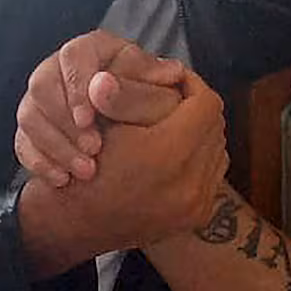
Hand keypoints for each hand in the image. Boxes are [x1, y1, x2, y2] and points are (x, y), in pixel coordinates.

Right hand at [14, 29, 185, 185]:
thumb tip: (111, 83)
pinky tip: (62, 179)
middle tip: (93, 151)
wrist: (145, 127)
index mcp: (93, 48)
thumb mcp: (158, 92)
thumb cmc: (154, 101)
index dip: (76, 88)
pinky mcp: (34, 126)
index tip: (88, 120)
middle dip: (65, 123)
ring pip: (29, 116)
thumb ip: (142, 87)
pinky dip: (40, 162)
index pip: (73, 56)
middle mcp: (61, 67)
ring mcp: (42, 97)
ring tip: (85, 171)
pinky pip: (22, 142)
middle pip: (42, 85)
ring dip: (55, 146)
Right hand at [18, 66, 229, 271]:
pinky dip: (199, 158)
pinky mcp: (195, 219)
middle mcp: (190, 185)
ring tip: (174, 123)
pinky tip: (176, 151)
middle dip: (197, 108)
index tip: (174, 80)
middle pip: (215, 127)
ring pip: (217, 150)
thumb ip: (136, 91)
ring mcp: (196, 206)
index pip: (207, 104)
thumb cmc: (83, 165)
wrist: (72, 224)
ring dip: (200, 133)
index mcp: (168, 155)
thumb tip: (171, 66)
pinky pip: (211, 175)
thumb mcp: (102, 121)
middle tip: (175, 98)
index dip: (192, 85)